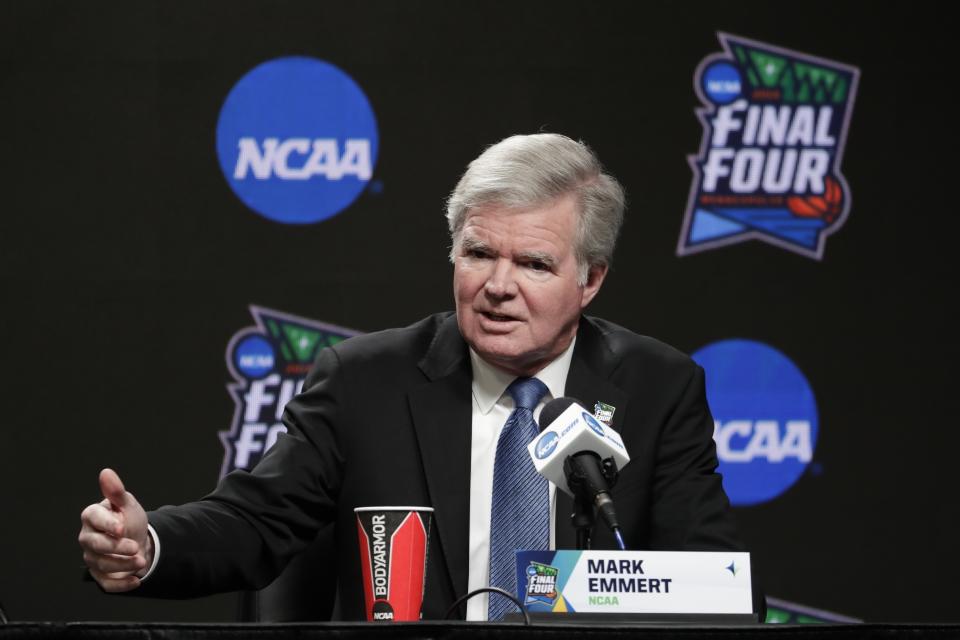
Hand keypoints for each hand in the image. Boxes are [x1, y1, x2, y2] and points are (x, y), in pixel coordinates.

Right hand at [78, 468, 151, 591]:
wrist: (138, 540)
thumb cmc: (128, 519)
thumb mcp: (127, 504)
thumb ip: (116, 492)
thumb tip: (106, 472)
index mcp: (92, 517)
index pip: (93, 518)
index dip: (106, 523)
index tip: (121, 527)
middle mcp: (88, 537)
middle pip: (96, 545)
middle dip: (116, 547)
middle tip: (135, 547)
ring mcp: (92, 557)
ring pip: (103, 564)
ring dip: (124, 565)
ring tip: (142, 560)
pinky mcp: (100, 574)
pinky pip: (106, 583)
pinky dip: (122, 584)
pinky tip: (136, 580)